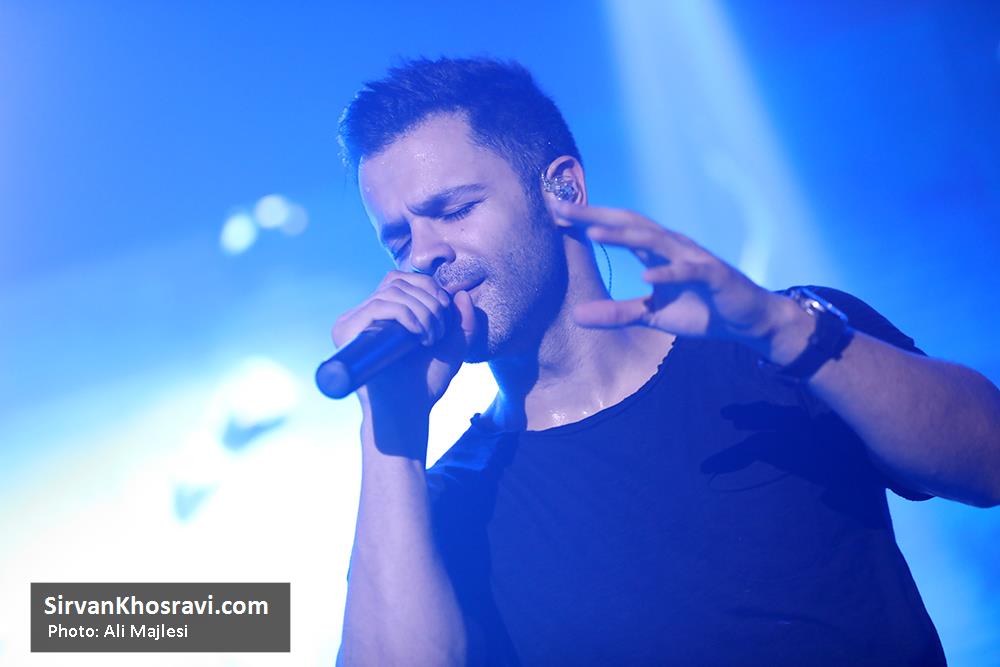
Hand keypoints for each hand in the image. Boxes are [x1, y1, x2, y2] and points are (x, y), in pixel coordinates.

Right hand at [332, 270, 477, 418]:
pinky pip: (378, 306)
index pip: (400, 279)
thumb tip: (461, 292)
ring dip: (421, 311)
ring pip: (391, 292)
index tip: (446, 311)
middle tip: (439, 332)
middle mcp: (364, 315)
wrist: (408, 410)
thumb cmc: (426, 383)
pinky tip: (418, 336)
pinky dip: (405, 315)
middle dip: (429, 300)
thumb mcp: (453, 347)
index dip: (427, 286)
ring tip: (430, 338)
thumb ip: (462, 321)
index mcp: (383, 314)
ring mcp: (352, 323)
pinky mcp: (345, 331)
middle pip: (397, 281)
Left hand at [551, 201, 804, 360]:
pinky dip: (668, 272)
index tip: (554, 211)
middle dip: (595, 214)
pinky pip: (688, 271)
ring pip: (654, 240)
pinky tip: (647, 277)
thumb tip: (577, 317)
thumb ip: (616, 314)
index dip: (587, 218)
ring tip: (593, 231)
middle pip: (629, 224)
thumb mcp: (650, 316)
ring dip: (623, 236)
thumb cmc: (699, 310)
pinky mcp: (713, 275)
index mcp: (655, 252)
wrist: (746, 321)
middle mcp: (671, 247)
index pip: (616, 228)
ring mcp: (693, 258)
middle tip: (562, 207)